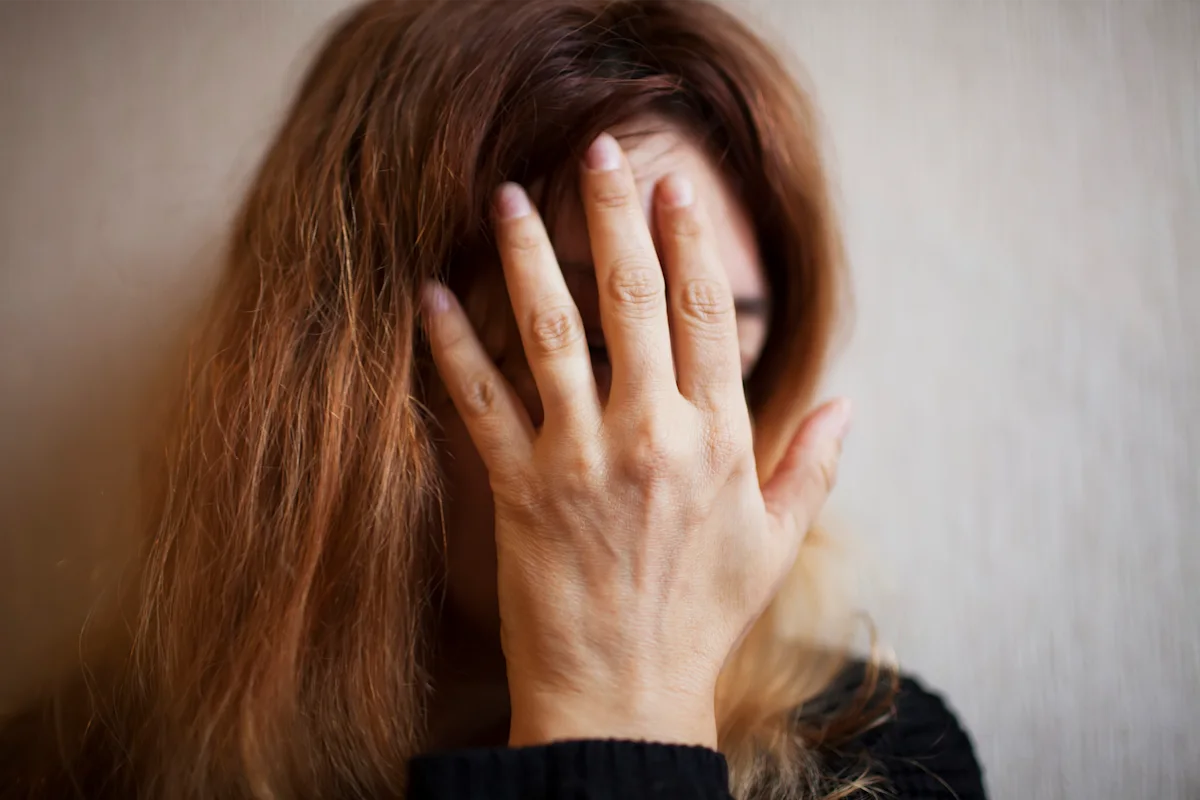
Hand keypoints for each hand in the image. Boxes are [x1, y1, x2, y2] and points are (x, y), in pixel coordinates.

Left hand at [422, 132, 850, 749]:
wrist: (624, 696)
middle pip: (633, 301)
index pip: (708, 316)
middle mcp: (653, 434)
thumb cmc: (702, 618)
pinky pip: (481, 402)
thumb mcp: (775, 544)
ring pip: (552, 333)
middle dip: (614, 216)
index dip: (689, 243)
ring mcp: (581, 458)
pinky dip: (452, 345)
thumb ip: (812, 466)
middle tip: (598, 151)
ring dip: (528, 257)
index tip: (672, 187)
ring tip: (508, 196)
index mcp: (720, 438)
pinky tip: (430, 294)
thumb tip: (848, 404)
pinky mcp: (519, 490)